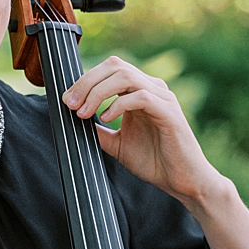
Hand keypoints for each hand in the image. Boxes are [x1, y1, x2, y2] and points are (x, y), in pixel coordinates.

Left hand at [61, 56, 223, 207]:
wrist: (181, 181)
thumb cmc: (153, 161)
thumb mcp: (116, 144)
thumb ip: (98, 130)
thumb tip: (73, 120)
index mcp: (138, 92)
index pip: (109, 69)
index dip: (85, 80)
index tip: (66, 101)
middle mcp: (152, 89)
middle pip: (115, 66)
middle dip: (87, 82)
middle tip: (70, 104)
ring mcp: (163, 99)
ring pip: (126, 77)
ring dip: (99, 92)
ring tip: (84, 113)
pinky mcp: (170, 113)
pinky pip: (142, 97)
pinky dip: (119, 105)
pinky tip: (106, 119)